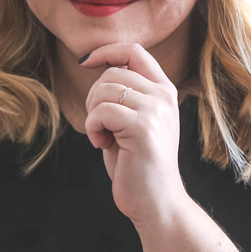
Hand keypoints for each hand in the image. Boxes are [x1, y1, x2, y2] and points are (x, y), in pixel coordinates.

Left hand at [79, 43, 188, 229]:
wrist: (155, 200)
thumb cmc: (137, 163)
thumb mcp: (134, 119)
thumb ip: (126, 93)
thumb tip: (103, 65)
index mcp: (164, 91)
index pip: (135, 51)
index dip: (106, 51)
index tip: (86, 62)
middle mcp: (163, 96)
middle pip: (112, 72)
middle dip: (93, 97)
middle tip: (100, 124)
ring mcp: (156, 110)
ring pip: (104, 90)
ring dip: (92, 114)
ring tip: (103, 136)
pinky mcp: (143, 128)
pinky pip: (101, 112)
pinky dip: (92, 128)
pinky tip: (101, 144)